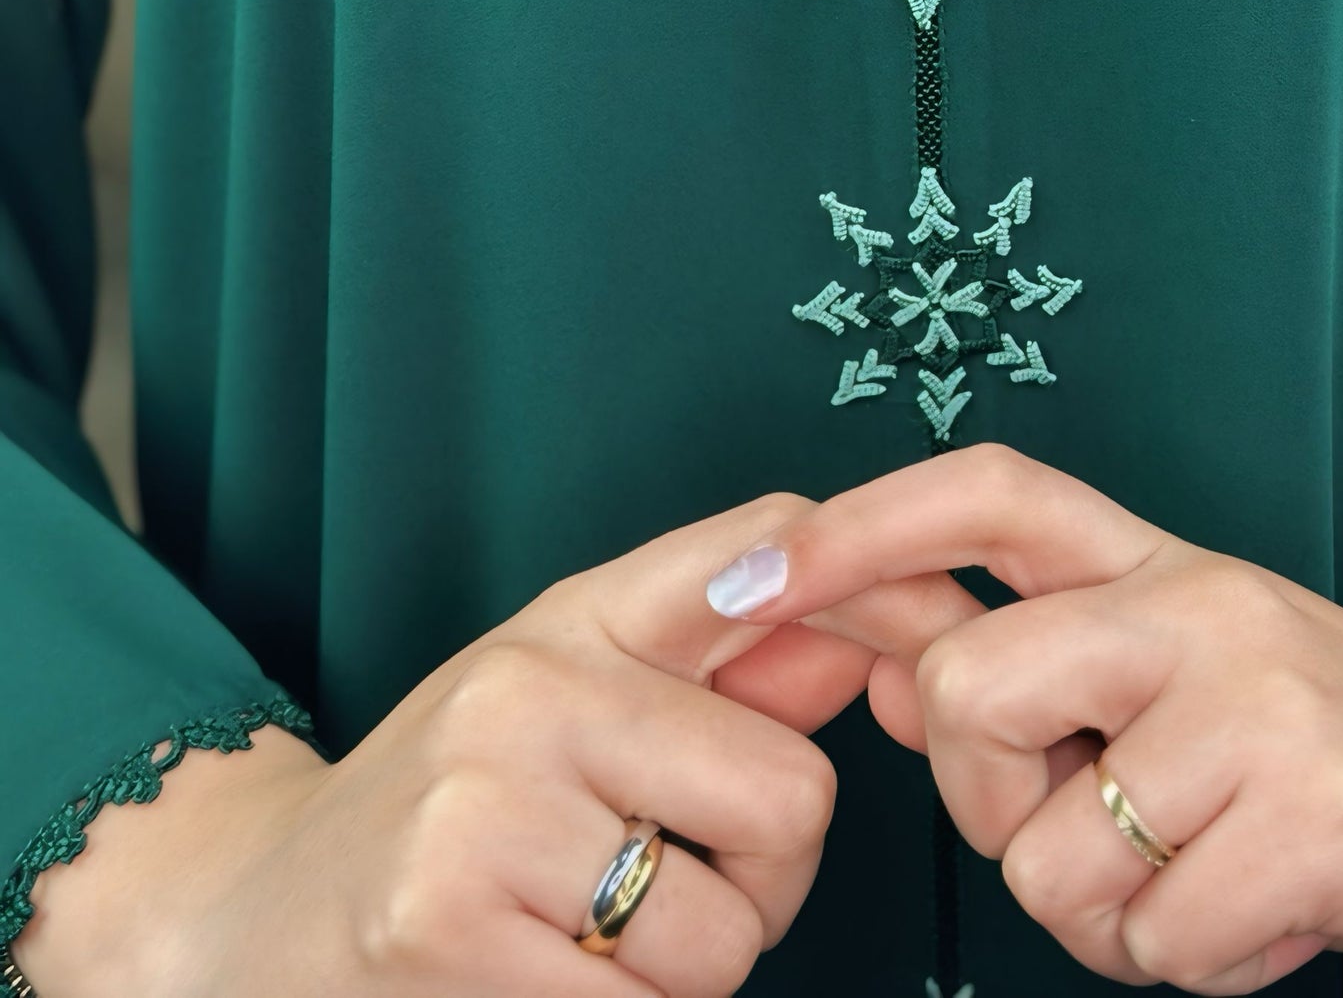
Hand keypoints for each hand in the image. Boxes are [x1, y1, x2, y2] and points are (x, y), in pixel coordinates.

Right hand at [20, 491, 976, 997]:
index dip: (874, 602)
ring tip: (587, 934)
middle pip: (789, 801)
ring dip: (686, 968)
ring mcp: (483, 823)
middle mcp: (527, 697)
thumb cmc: (448, 800)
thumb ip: (719, 658)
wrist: (255, 919)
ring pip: (725, 937)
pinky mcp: (455, 947)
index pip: (768, 558)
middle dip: (757, 871)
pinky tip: (540, 979)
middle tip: (660, 875)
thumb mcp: (568, 684)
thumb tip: (865, 641)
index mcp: (571, 618)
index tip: (916, 653)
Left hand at [705, 449, 1342, 996]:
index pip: (994, 494)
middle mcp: (1209, 606)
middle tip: (1111, 832)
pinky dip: (1205, 965)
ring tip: (1221, 883)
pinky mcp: (1326, 814)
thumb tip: (886, 665)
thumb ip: (1060, 670)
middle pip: (969, 697)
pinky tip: (1282, 915)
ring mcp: (1267, 704)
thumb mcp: (1205, 685)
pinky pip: (1160, 942)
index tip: (751, 578)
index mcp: (1174, 567)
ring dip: (1116, 919)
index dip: (864, 525)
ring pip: (1054, 857)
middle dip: (999, 807)